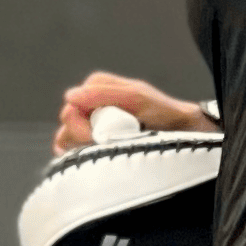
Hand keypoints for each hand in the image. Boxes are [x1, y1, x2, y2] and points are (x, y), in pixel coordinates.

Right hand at [51, 71, 211, 153]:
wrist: (180, 131)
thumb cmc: (162, 112)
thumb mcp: (136, 98)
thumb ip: (102, 93)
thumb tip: (69, 96)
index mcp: (97, 87)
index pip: (72, 104)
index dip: (81, 122)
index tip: (99, 135)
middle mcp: (91, 104)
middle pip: (67, 121)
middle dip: (82, 135)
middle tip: (106, 142)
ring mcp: (90, 124)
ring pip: (65, 137)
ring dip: (81, 147)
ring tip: (105, 150)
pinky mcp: (91, 142)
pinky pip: (70, 149)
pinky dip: (76, 155)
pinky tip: (91, 158)